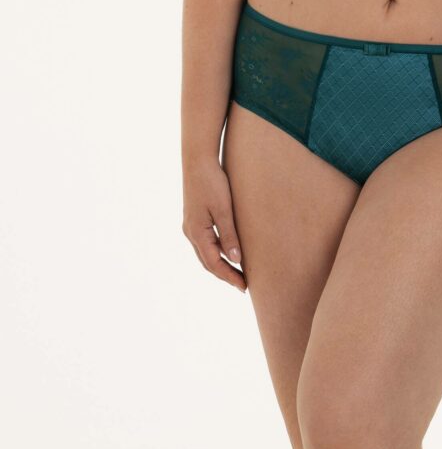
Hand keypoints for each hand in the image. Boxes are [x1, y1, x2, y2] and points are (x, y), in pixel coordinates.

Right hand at [182, 157, 245, 291]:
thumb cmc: (212, 183)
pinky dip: (218, 253)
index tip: (244, 287)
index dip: (229, 277)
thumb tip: (237, 260)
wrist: (198, 161)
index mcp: (197, 232)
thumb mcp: (224, 210)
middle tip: (243, 286)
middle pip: (208, 262)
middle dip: (225, 275)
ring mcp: (191, 226)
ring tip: (239, 274)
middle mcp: (191, 232)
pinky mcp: (195, 219)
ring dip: (221, 266)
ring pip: (206, 254)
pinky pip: (206, 243)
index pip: (214, 264)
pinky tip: (230, 255)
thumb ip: (230, 235)